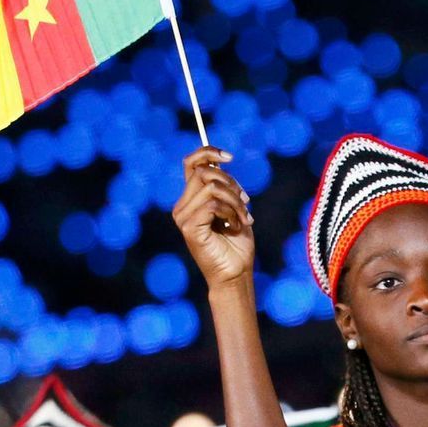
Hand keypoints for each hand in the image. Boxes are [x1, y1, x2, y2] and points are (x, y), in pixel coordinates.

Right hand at [173, 146, 254, 286]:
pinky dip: (231, 212)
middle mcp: (182, 207)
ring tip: (244, 218)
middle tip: (245, 202)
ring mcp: (183, 217)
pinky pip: (212, 205)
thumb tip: (220, 159)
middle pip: (204, 172)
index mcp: (191, 200)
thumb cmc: (236, 244)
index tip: (229, 157)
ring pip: (211, 187)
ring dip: (235, 201)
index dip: (208, 152)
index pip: (191, 164)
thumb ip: (224, 187)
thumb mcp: (233, 208)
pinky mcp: (189, 228)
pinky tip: (236, 226)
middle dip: (231, 183)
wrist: (236, 274)